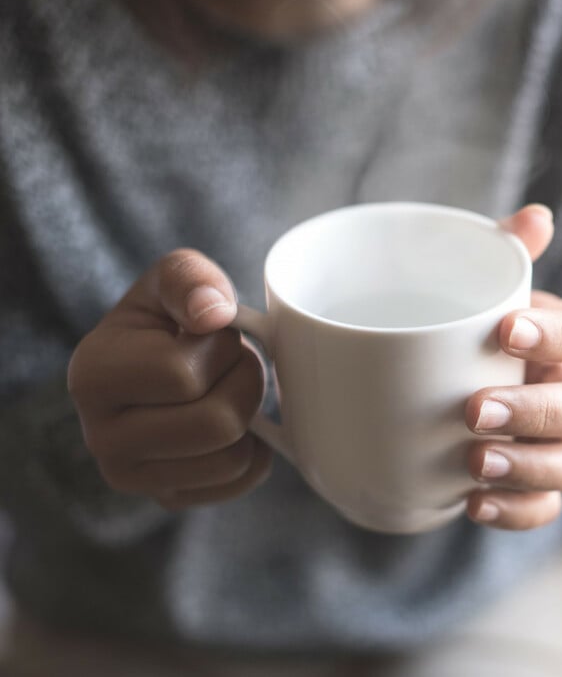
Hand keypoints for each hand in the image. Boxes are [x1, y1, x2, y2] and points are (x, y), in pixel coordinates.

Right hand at [67, 250, 270, 509]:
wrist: (157, 362)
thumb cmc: (168, 317)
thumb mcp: (173, 279)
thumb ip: (190, 278)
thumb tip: (213, 313)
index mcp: (93, 376)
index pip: (184, 376)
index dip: (221, 348)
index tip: (211, 335)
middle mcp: (101, 438)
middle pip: (216, 425)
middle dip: (245, 384)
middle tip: (233, 364)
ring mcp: (132, 477)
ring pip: (232, 458)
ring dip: (250, 416)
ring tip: (227, 389)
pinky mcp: (167, 498)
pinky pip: (240, 482)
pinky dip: (254, 451)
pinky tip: (232, 423)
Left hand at [464, 205, 561, 529]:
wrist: (403, 399)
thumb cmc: (446, 336)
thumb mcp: (460, 290)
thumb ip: (494, 255)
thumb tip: (536, 217)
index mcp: (554, 341)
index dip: (557, 336)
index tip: (504, 331)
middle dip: (537, 410)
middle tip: (474, 410)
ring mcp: (553, 446)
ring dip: (532, 466)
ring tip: (473, 462)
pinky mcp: (529, 490)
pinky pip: (546, 509)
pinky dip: (516, 510)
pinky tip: (473, 504)